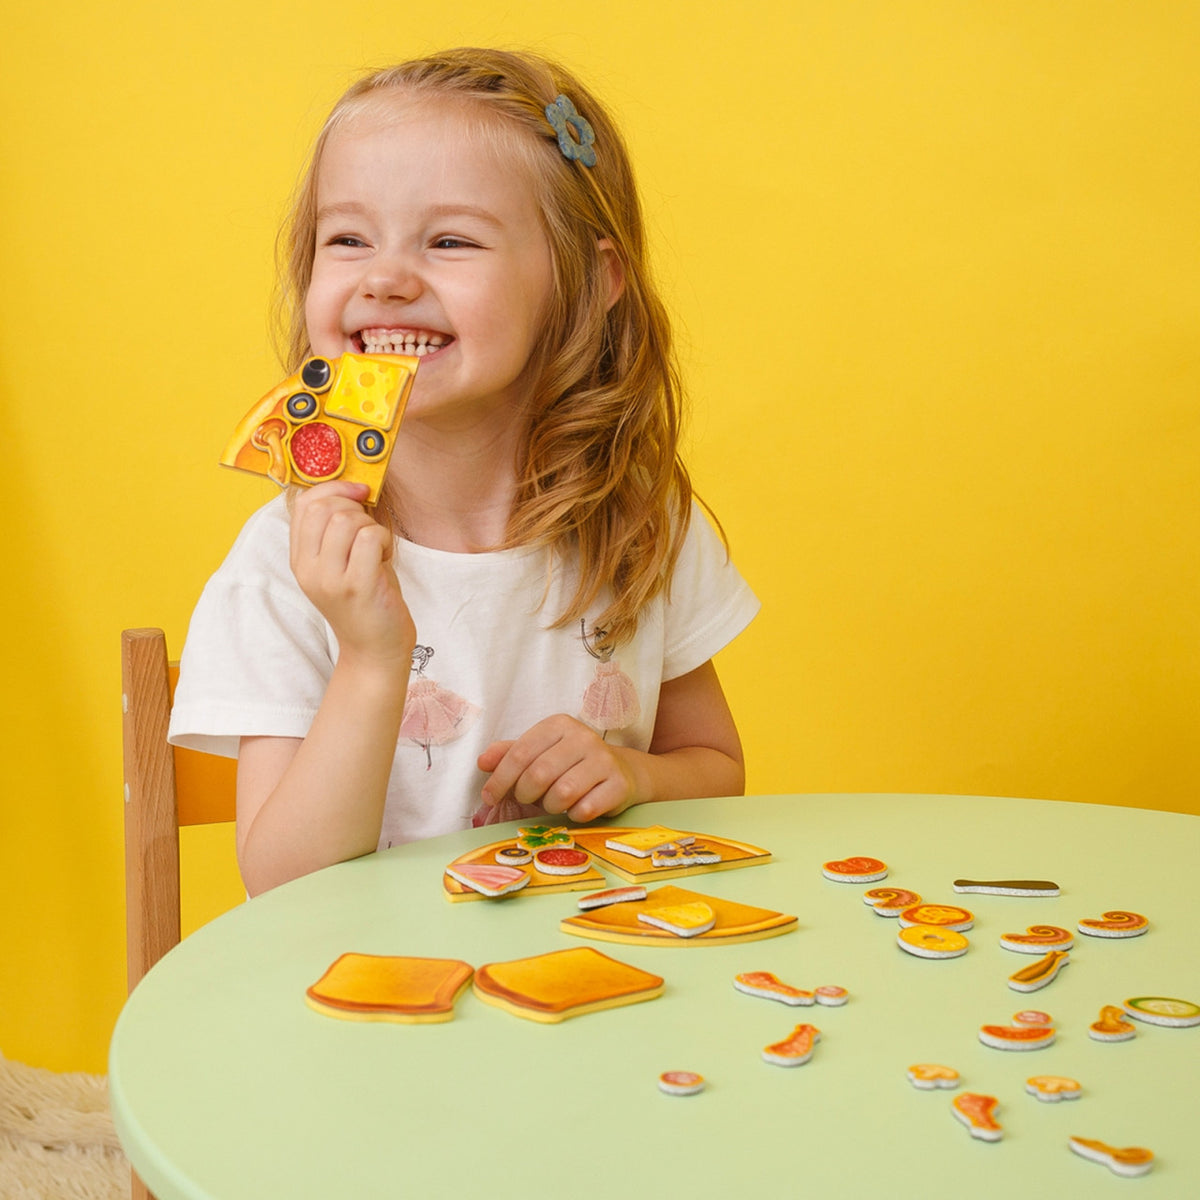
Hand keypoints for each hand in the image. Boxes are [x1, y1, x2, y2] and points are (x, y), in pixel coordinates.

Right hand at [289, 481, 414, 664]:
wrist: (374, 650)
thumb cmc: (366, 600)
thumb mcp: (339, 563)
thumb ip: (334, 531)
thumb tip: (349, 488)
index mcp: (299, 560)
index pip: (304, 504)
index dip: (334, 488)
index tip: (358, 493)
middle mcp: (308, 569)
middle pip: (325, 507)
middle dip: (355, 509)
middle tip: (369, 532)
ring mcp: (330, 579)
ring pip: (348, 520)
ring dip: (372, 527)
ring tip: (376, 551)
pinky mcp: (357, 586)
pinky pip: (370, 537)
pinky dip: (384, 540)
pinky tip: (384, 560)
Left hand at [477, 714, 638, 822]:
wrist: (621, 772)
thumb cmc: (571, 764)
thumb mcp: (540, 753)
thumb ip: (509, 755)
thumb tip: (482, 762)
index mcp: (559, 724)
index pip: (520, 752)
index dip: (500, 779)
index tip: (489, 797)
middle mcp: (583, 737)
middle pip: (539, 774)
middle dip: (525, 794)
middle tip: (527, 799)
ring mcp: (604, 760)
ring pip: (562, 793)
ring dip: (550, 806)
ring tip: (553, 802)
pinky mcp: (620, 784)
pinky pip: (585, 809)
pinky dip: (574, 815)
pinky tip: (576, 808)